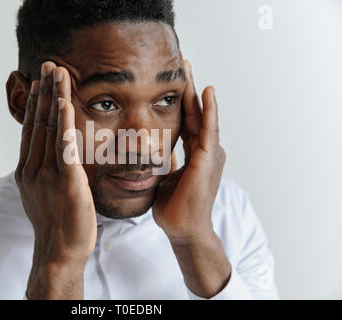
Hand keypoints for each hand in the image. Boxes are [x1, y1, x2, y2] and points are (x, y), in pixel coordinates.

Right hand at [14, 62, 95, 298]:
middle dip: (44, 92)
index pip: (32, 130)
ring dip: (54, 98)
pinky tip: (65, 104)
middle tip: (49, 65)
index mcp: (27, 170)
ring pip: (49, 129)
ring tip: (57, 74)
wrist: (59, 251)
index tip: (41, 82)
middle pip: (38, 123)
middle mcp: (33, 169)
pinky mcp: (66, 182)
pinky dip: (64, 123)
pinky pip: (65, 147)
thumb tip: (47, 155)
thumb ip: (43, 170)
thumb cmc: (56, 223)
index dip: (37, 104)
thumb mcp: (43, 193)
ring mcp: (47, 175)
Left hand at [152, 59, 229, 297]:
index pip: (187, 120)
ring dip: (197, 92)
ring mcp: (209, 155)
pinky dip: (209, 111)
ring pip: (203, 116)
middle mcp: (204, 151)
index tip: (172, 81)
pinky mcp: (209, 160)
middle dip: (188, 89)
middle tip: (182, 64)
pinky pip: (208, 130)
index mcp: (194, 154)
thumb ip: (165, 164)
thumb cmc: (174, 207)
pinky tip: (206, 91)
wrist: (183, 229)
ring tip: (191, 69)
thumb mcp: (166, 178)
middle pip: (196, 113)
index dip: (180, 100)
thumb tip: (154, 155)